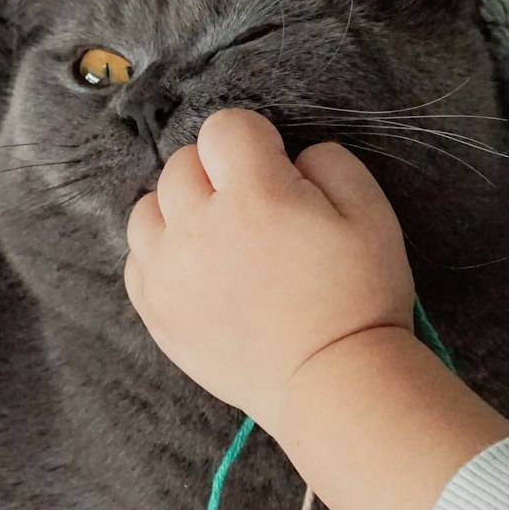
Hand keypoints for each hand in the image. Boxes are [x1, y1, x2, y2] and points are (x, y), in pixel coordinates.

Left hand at [124, 108, 414, 431]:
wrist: (330, 383)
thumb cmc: (359, 297)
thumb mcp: (372, 214)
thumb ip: (329, 163)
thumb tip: (292, 156)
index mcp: (254, 194)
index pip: (224, 127)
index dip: (254, 140)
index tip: (275, 168)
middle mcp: (198, 226)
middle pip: (182, 164)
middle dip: (215, 173)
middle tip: (252, 209)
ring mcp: (169, 271)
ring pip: (147, 209)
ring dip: (178, 211)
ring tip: (216, 238)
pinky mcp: (155, 310)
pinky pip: (136, 259)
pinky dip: (160, 255)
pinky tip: (197, 271)